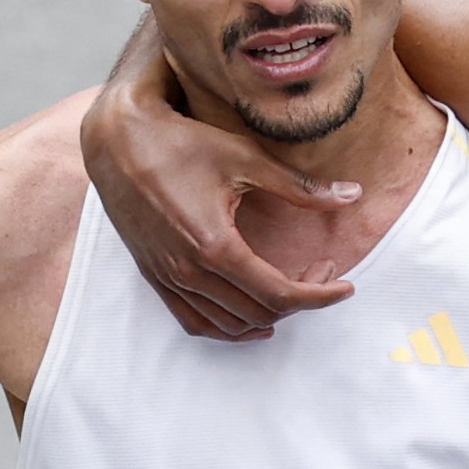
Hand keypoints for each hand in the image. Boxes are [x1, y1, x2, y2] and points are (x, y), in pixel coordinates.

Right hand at [79, 28, 354, 342]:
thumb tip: (352, 195)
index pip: (279, 294)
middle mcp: (189, 272)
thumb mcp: (246, 159)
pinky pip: (195, 322)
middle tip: (321, 270)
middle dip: (301, 300)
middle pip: (260, 313)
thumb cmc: (180, 143)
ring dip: (268, 315)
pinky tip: (250, 316)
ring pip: (230, 325)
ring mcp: (169, 279)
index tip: (345, 286)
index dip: (319, 296)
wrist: (117, 141)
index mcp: (215, 247)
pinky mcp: (155, 277)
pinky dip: (228, 327)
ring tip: (293, 288)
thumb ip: (300, 187)